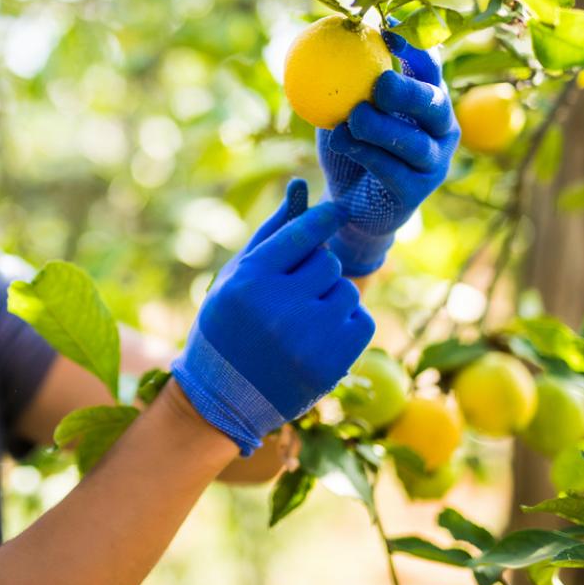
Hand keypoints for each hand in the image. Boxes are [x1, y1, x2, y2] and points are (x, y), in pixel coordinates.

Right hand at [170, 179, 375, 454]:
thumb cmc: (227, 325)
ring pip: (347, 291)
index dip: (325, 217)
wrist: (222, 398)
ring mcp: (307, 339)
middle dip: (318, 270)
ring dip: (332, 298)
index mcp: (250, 280)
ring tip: (303, 319)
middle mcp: (279, 308)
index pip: (303, 233)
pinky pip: (362, 321)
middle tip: (296, 290)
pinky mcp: (331, 364)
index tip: (338, 209)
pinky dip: (347, 325)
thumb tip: (301, 186)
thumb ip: (271, 231)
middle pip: (329, 262)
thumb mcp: (236, 276)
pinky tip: (319, 338)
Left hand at [316, 28, 459, 276]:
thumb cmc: (349, 146)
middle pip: (434, 103)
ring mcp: (434, 162)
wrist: (348, 203)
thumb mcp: (342, 109)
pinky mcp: (417, 190)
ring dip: (380, 128)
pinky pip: (393, 170)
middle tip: (380, 83)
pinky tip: (341, 141)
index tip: (387, 35)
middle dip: (408, 91)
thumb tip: (324, 36)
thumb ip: (341, 80)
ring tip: (352, 118)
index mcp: (427, 98)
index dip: (415, 48)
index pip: (429, 67)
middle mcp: (440, 128)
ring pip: (414, 141)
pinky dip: (366, 154)